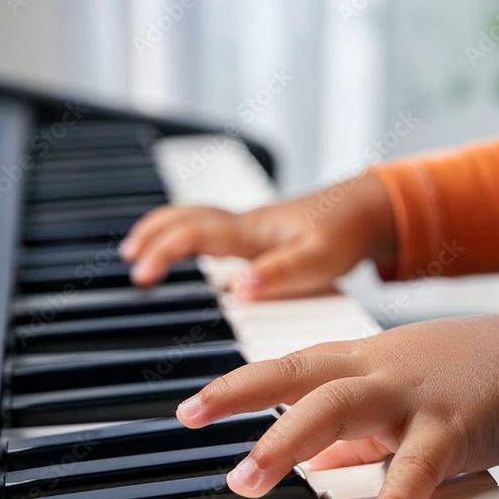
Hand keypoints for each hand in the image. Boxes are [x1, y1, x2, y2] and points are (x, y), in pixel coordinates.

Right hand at [119, 173, 396, 297]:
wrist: (370, 210)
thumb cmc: (347, 232)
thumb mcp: (321, 259)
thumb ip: (281, 274)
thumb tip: (236, 289)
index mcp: (252, 230)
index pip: (193, 233)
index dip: (161, 251)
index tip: (140, 275)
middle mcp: (246, 225)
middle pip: (185, 218)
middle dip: (152, 235)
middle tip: (128, 258)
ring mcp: (253, 228)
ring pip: (197, 219)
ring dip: (166, 230)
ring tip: (143, 250)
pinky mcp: (263, 235)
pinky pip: (214, 230)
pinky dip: (191, 235)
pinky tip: (196, 253)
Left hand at [176, 316, 498, 498]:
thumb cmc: (458, 377)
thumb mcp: (396, 394)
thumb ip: (351, 430)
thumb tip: (310, 463)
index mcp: (360, 364)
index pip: (287, 367)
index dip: (236, 386)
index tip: (189, 410)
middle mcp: (376, 373)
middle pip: (299, 375)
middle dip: (242, 395)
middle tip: (195, 420)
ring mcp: (411, 398)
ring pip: (340, 408)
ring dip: (289, 440)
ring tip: (249, 479)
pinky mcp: (452, 429)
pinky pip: (417, 468)